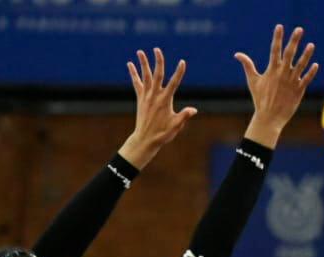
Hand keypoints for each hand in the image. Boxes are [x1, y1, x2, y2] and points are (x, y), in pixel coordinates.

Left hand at [119, 48, 197, 169]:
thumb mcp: (176, 126)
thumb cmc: (163, 134)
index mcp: (165, 101)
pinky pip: (136, 83)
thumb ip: (184, 117)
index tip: (182, 62)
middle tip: (157, 49)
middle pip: (157, 75)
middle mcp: (155, 96)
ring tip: (140, 51)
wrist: (145, 139)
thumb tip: (194, 110)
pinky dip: (133, 73)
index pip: (174, 83)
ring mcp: (146, 96)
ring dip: (143, 63)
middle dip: (158, 62)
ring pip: (145, 76)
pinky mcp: (140, 99)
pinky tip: (130, 64)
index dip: (179, 72)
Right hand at [236, 25, 318, 147]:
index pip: (275, 50)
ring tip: (311, 45)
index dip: (277, 37)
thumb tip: (237, 54)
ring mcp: (291, 82)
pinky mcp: (298, 90)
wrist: (269, 117)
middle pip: (289, 53)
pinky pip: (306, 79)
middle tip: (299, 29)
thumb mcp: (252, 81)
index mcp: (272, 70)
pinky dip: (311, 72)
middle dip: (294, 40)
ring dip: (306, 55)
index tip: (279, 26)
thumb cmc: (260, 99)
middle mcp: (282, 74)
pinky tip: (316, 65)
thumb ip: (247, 65)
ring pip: (301, 65)